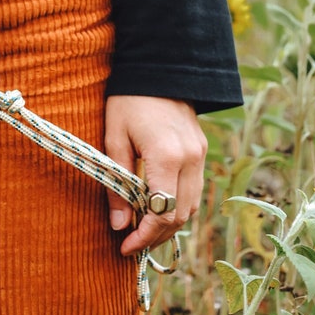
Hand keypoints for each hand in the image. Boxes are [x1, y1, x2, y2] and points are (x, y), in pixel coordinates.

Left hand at [104, 95, 207, 255]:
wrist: (159, 67)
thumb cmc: (128, 100)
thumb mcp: (114, 138)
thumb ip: (116, 184)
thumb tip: (118, 224)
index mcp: (167, 155)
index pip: (161, 212)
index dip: (143, 236)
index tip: (124, 247)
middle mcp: (191, 159)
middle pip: (180, 215)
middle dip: (156, 235)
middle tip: (131, 243)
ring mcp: (200, 154)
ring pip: (191, 206)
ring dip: (168, 223)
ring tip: (142, 229)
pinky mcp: (201, 150)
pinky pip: (193, 189)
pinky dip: (177, 205)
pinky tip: (157, 207)